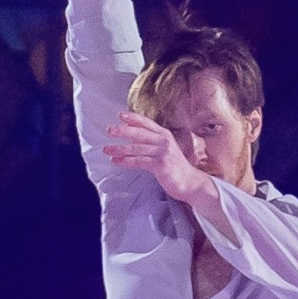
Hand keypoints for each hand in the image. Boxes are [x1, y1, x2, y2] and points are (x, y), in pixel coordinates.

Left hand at [100, 109, 215, 207]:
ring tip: (107, 150)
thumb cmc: (175, 167)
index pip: (147, 123)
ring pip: (136, 148)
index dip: (133, 118)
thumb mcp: (165, 149)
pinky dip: (125, 161)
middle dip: (122, 131)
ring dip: (119, 149)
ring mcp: (163, 152)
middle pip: (140, 133)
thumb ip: (151, 141)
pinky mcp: (161, 165)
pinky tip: (116, 161)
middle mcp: (164, 141)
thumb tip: (131, 133)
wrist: (190, 182)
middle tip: (109, 130)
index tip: (120, 115)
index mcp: (165, 135)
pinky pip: (139, 161)